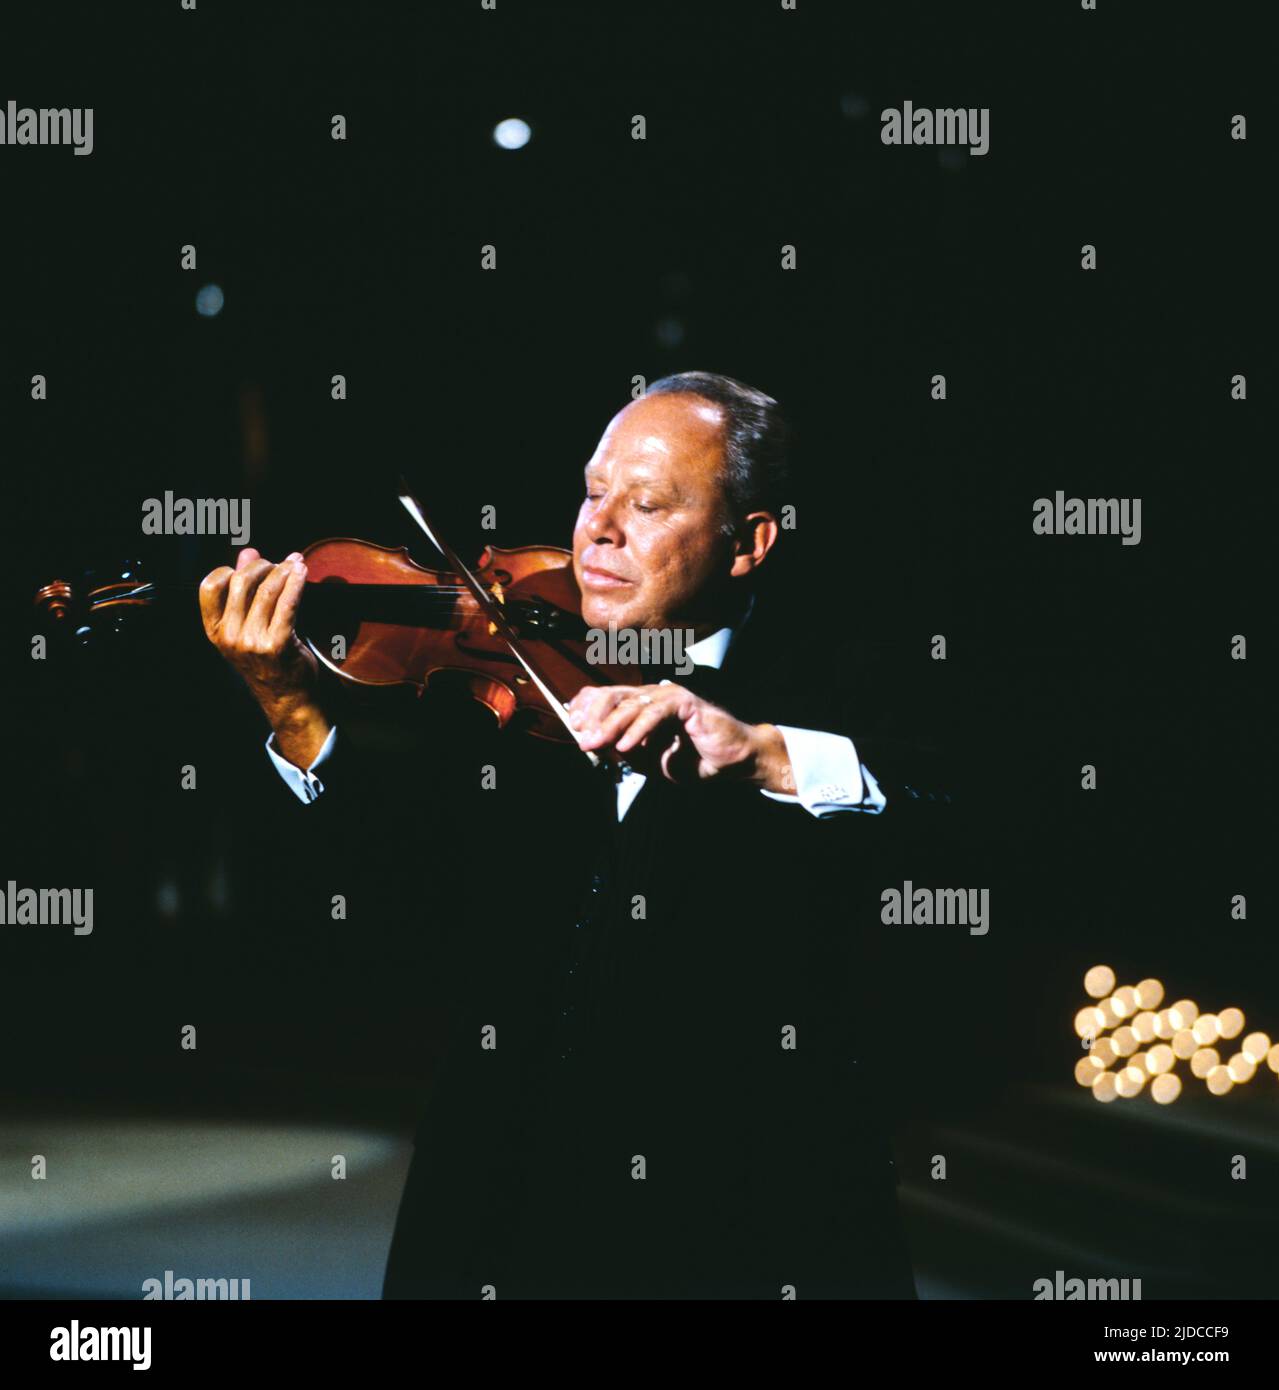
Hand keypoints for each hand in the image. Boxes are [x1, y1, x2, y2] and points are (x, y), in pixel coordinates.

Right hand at [198, 547, 330, 767]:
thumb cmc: (267, 660)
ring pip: (267, 591)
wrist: (286, 697)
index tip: (249, 564)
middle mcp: (230, 636)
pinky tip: (303, 572)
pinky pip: (288, 604)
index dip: (230, 569)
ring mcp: (252, 642)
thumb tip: (247, 552)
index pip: (209, 587)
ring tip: (296, 564)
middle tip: (279, 563)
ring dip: (284, 571)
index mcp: (215, 631)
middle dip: (263, 566)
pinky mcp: (277, 644)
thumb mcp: (247, 626)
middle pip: (241, 583)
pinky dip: (297, 583)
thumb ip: (244, 589)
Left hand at [566, 682, 794, 791]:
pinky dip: (639, 729)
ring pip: (632, 704)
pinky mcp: (686, 702)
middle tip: (582, 738)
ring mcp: (669, 696)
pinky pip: (656, 713)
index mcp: (643, 706)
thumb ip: (623, 750)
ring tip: (595, 743)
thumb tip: (593, 743)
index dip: (587, 708)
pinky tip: (627, 745)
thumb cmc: (693, 761)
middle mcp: (653, 696)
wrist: (732, 764)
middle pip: (613, 695)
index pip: (606, 697)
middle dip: (593, 717)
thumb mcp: (648, 761)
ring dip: (610, 725)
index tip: (573, 727)